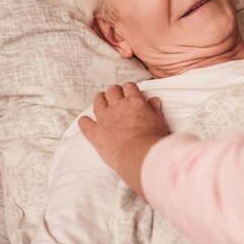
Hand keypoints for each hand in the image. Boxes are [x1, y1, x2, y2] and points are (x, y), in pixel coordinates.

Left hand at [78, 82, 169, 199]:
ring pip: (98, 102)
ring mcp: (104, 118)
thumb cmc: (152, 140)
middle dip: (114, 91)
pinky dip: (84, 122)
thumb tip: (154, 101)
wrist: (138, 155)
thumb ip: (155, 110)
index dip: (129, 88)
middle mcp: (118, 106)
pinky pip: (85, 124)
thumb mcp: (159, 122)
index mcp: (134, 102)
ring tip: (100, 99)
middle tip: (115, 94)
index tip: (130, 91)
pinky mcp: (95, 133)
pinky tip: (84, 121)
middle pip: (112, 91)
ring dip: (99, 99)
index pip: (130, 87)